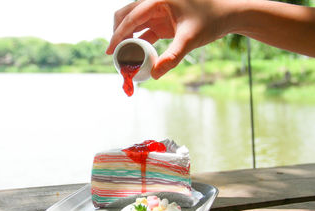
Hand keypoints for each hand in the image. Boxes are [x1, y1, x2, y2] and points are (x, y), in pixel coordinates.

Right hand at [106, 0, 231, 78]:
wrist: (228, 15)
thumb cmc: (212, 20)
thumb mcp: (190, 39)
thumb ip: (172, 57)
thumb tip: (155, 75)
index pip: (132, 17)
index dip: (118, 35)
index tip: (110, 51)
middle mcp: (156, 2)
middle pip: (127, 15)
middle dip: (118, 34)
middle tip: (115, 54)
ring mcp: (159, 11)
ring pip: (134, 23)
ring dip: (128, 38)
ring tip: (124, 57)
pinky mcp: (163, 20)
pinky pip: (145, 31)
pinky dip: (139, 42)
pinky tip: (138, 55)